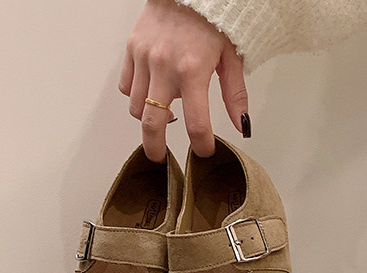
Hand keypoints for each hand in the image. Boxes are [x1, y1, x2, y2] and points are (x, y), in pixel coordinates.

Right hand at [120, 0, 248, 161]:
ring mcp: (144, 59)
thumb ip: (235, 95)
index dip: (201, 145)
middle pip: (151, 124)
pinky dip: (135, 96)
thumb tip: (241, 125)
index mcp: (192, 71)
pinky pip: (125, 86)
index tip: (204, 152)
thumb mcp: (232, 56)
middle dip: (155, 148)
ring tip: (162, 115)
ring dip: (148, 118)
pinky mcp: (131, 50)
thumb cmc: (211, 19)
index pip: (195, 123)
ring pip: (136, 108)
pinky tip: (150, 92)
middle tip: (161, 158)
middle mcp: (164, 67)